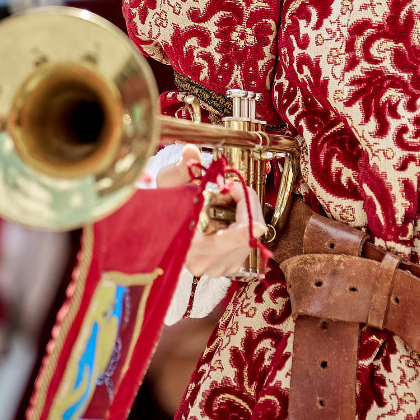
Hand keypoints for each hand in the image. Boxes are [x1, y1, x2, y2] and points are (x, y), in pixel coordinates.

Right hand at [156, 145, 266, 276]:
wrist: (164, 225)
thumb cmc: (167, 203)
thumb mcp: (169, 182)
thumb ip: (181, 168)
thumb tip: (190, 151)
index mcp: (186, 248)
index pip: (219, 244)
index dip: (239, 230)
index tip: (254, 220)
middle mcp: (203, 264)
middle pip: (244, 238)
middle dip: (245, 207)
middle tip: (234, 188)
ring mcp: (218, 268)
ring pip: (250, 239)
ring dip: (246, 214)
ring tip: (227, 200)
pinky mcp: (229, 266)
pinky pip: (249, 242)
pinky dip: (246, 225)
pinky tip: (231, 215)